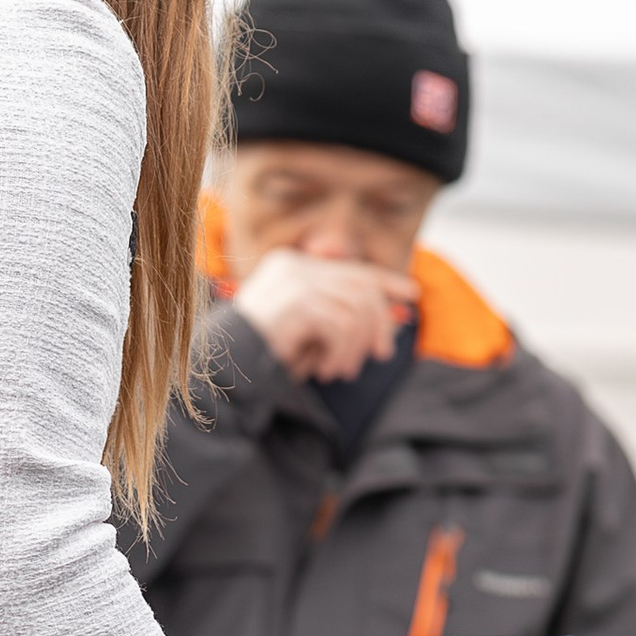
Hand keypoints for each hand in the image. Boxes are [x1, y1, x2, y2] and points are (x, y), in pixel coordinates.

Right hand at [233, 246, 417, 384]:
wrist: (224, 369)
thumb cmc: (263, 355)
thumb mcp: (306, 330)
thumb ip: (338, 314)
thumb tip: (391, 317)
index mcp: (294, 265)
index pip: (351, 267)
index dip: (385, 281)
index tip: (411, 295)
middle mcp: (295, 265)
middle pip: (361, 285)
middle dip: (379, 321)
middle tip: (382, 354)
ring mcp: (295, 281)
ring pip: (356, 307)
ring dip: (356, 346)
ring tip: (342, 371)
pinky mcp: (297, 302)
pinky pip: (341, 326)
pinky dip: (341, 353)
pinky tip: (324, 371)